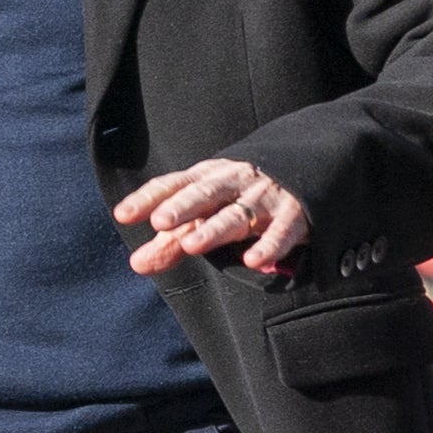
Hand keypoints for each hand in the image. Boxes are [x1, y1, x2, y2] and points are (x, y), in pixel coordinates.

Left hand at [115, 158, 307, 278]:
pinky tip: (254, 261)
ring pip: (237, 214)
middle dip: (182, 206)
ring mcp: (265, 197)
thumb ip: (170, 240)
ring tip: (192, 244)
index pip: (173, 185)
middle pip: (204, 194)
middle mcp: (234, 183)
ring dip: (215, 229)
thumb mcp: (206, 212)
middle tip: (160, 221)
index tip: (123, 214)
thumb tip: (136, 264)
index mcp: (207, 178)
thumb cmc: (242, 196)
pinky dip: (270, 245)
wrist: (309, 168)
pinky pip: (282, 231)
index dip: (148, 198)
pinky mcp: (296, 214)